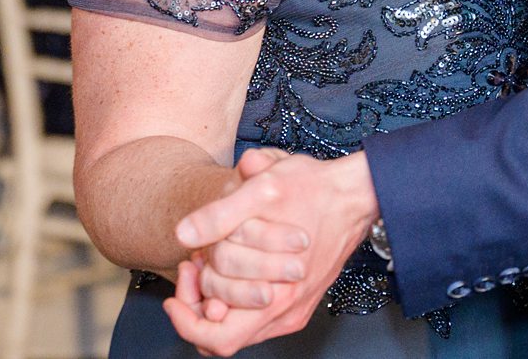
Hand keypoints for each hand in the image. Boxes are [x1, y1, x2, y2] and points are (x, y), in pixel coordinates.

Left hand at [164, 151, 376, 355]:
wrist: (355, 193)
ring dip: (215, 297)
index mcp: (278, 297)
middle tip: (190, 267)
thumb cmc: (314, 189)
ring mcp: (293, 308)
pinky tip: (228, 262)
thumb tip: (183, 234)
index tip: (173, 295)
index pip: (217, 338)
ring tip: (205, 260)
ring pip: (239, 324)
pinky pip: (255, 313)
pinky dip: (235, 294)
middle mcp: (287, 312)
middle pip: (223, 335)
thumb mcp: (264, 190)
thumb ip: (220, 215)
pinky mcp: (297, 299)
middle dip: (197, 304)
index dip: (186, 321)